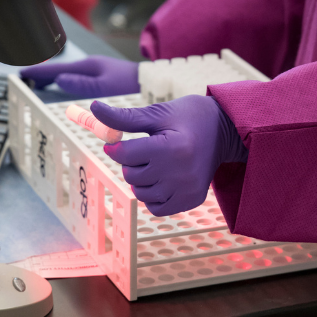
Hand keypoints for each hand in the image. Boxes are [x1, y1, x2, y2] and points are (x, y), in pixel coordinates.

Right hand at [20, 55, 138, 96]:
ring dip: (54, 78)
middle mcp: (90, 66)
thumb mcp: (105, 87)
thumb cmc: (131, 85)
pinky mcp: (102, 76)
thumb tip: (60, 80)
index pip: (57, 69)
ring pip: (68, 73)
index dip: (39, 72)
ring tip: (40, 83)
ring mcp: (96, 70)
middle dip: (43, 74)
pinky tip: (65, 87)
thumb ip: (82, 84)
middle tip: (26, 78)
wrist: (151, 82)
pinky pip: (77, 77)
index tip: (22, 73)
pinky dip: (66, 81)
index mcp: (88, 66)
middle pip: (60, 69)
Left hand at [91, 95, 247, 215]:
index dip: (115, 148)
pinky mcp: (192, 200)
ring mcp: (187, 189)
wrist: (224, 131)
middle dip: (131, 162)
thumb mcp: (157, 114)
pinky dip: (152, 195)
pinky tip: (163, 178)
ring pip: (141, 193)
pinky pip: (156, 208)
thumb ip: (124, 117)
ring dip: (140, 180)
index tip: (117, 143)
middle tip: (146, 149)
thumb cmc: (187, 118)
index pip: (126, 155)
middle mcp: (181, 172)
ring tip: (156, 163)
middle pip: (131, 175)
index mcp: (172, 147)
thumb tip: (93, 109)